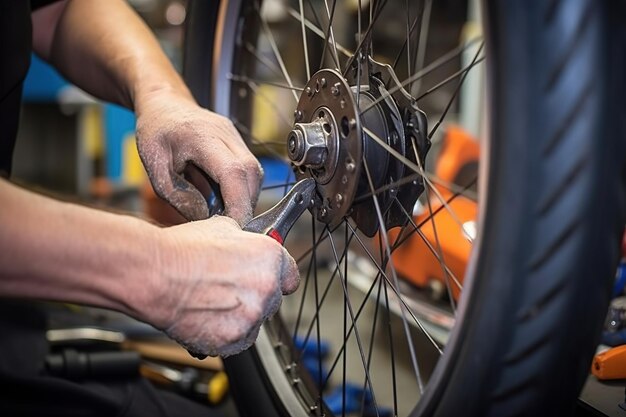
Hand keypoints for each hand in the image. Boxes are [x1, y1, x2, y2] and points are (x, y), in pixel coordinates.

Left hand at [135, 91, 262, 224]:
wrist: (164, 102)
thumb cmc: (155, 129)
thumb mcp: (155, 168)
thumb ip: (179, 196)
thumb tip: (204, 221)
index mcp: (202, 136)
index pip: (233, 172)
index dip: (238, 204)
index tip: (232, 227)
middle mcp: (226, 134)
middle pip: (251, 174)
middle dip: (245, 204)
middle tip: (229, 225)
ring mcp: (235, 137)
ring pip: (254, 173)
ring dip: (245, 197)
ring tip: (225, 212)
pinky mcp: (238, 143)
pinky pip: (248, 170)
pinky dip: (241, 188)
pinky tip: (225, 198)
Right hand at [146, 216, 299, 356]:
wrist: (154, 275)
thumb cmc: (182, 251)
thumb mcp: (222, 228)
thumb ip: (245, 242)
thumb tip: (247, 244)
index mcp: (270, 257)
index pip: (290, 275)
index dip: (276, 276)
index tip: (265, 278)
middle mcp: (267, 287)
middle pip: (273, 298)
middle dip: (255, 295)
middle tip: (229, 288)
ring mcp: (252, 317)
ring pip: (255, 320)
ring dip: (240, 315)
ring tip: (212, 301)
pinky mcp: (234, 340)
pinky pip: (238, 340)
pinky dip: (225, 333)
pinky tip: (207, 316)